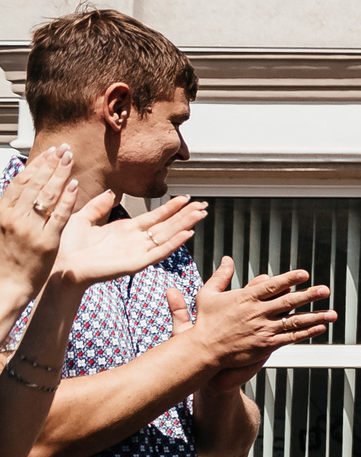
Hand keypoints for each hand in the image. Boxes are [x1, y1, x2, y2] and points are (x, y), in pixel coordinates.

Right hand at [0, 146, 75, 295]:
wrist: (5, 285)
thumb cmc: (5, 257)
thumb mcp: (1, 227)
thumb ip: (11, 208)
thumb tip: (21, 189)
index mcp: (2, 211)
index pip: (21, 181)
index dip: (36, 164)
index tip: (48, 152)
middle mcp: (15, 216)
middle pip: (35, 183)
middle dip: (50, 163)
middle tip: (64, 149)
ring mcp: (30, 228)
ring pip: (46, 195)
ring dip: (60, 174)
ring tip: (70, 159)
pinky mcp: (46, 241)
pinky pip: (58, 216)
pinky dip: (66, 199)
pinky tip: (74, 185)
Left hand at [57, 192, 206, 288]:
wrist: (62, 265)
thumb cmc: (68, 245)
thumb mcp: (83, 218)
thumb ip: (99, 205)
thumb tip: (111, 191)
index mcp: (125, 230)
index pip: (155, 217)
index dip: (171, 207)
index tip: (186, 198)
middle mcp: (136, 241)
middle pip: (167, 225)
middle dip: (185, 215)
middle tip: (203, 205)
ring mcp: (138, 252)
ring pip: (167, 236)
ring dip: (185, 225)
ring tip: (201, 214)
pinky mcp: (136, 264)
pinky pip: (159, 252)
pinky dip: (174, 243)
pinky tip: (186, 234)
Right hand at [177, 258, 335, 379]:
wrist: (204, 350)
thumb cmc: (205, 321)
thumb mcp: (208, 294)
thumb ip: (220, 276)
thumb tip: (227, 259)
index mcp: (245, 298)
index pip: (272, 286)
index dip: (290, 279)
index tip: (304, 274)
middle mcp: (257, 313)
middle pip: (288, 302)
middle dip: (309, 295)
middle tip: (325, 290)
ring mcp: (263, 329)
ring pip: (294, 321)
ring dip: (315, 317)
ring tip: (333, 313)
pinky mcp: (266, 345)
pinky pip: (291, 338)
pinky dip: (307, 333)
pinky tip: (320, 328)